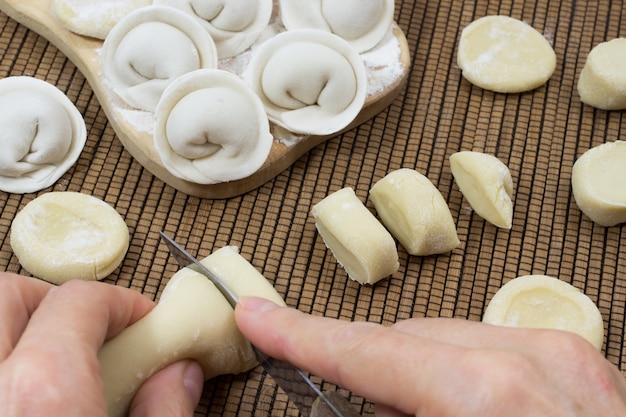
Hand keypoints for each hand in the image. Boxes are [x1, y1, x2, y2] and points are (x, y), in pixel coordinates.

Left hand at [0, 272, 203, 416]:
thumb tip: (177, 377)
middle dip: (52, 299)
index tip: (138, 320)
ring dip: (21, 328)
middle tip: (89, 327)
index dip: (119, 301)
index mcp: (43, 394)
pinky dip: (5, 365)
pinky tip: (29, 395)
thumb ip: (164, 410)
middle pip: (10, 295)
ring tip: (56, 358)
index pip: (77, 301)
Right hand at [235, 296, 625, 416]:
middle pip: (403, 339)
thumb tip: (356, 397)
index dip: (300, 335)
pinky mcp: (580, 364)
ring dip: (415, 374)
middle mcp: (530, 363)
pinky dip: (458, 374)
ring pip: (445, 338)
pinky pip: (489, 347)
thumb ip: (382, 415)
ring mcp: (563, 359)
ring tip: (411, 411)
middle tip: (334, 392)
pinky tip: (456, 405)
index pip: (364, 349)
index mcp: (487, 398)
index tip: (261, 317)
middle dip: (366, 367)